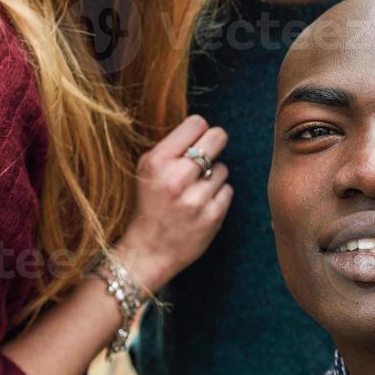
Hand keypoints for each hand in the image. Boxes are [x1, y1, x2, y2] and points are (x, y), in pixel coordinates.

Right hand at [117, 115, 231, 292]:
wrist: (148, 251)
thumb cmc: (150, 204)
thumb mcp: (147, 170)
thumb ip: (172, 148)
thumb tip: (202, 127)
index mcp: (157, 161)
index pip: (196, 123)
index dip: (199, 130)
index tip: (196, 140)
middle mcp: (176, 178)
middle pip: (217, 138)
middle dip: (215, 143)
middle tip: (208, 154)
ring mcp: (195, 198)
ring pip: (222, 168)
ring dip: (213, 176)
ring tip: (195, 190)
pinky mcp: (212, 216)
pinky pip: (227, 189)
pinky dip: (218, 195)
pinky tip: (202, 205)